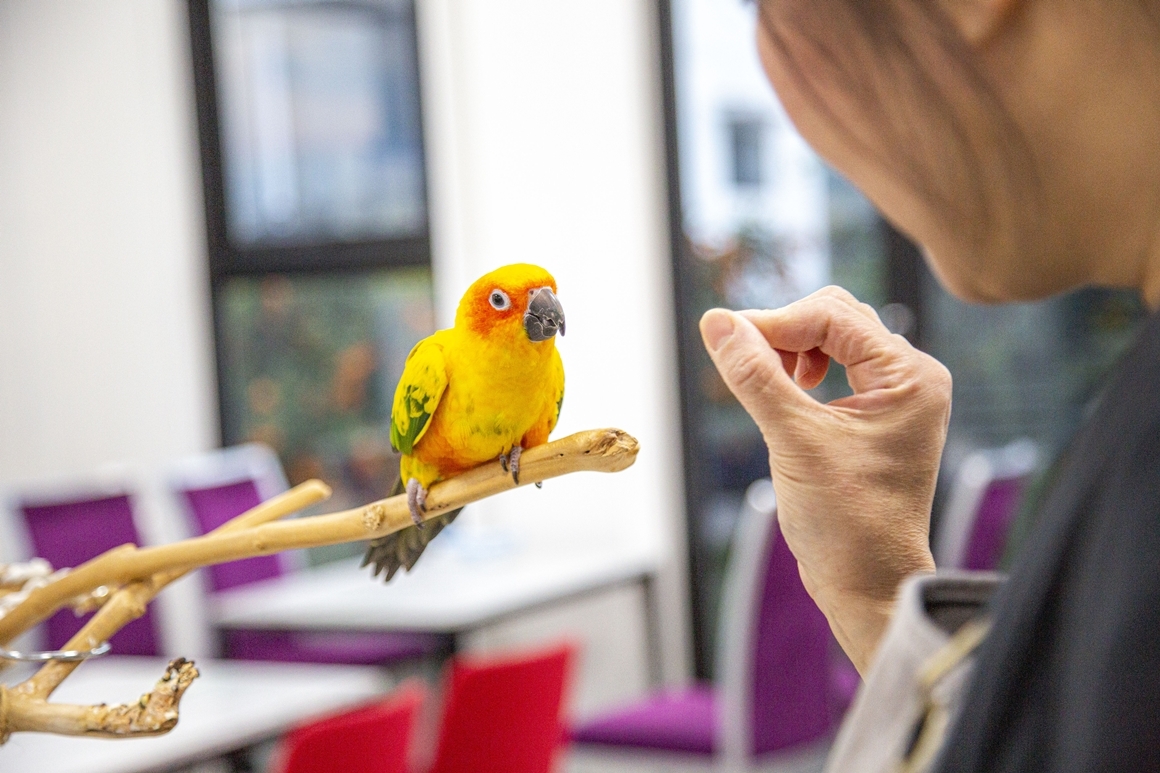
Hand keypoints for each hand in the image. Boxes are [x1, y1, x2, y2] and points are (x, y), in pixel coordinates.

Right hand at [700, 286, 948, 673]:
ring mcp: (893, 397)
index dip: (774, 322)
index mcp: (909, 377)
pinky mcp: (873, 415)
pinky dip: (797, 372)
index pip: (831, 317)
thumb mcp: (793, 441)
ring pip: (832, 340)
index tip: (725, 340)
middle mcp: (910, 378)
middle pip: (834, 318)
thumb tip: (716, 322)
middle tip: (742, 361)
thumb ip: (754, 376)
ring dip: (789, 350)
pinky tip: (781, 395)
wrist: (866, 584)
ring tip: (764, 383)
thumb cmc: (846, 523)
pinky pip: (833, 367)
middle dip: (782, 332)